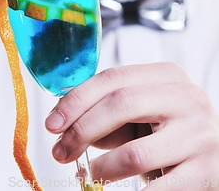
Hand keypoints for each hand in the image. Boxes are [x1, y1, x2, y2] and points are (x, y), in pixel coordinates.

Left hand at [45, 63, 218, 188]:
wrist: (215, 161)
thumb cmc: (170, 134)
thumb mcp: (141, 115)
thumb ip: (108, 113)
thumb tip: (65, 125)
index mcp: (168, 76)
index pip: (112, 78)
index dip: (76, 100)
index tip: (52, 123)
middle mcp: (187, 98)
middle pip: (119, 104)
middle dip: (81, 129)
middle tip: (60, 151)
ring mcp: (200, 134)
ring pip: (134, 152)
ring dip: (102, 168)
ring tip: (92, 174)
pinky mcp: (206, 172)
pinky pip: (156, 190)